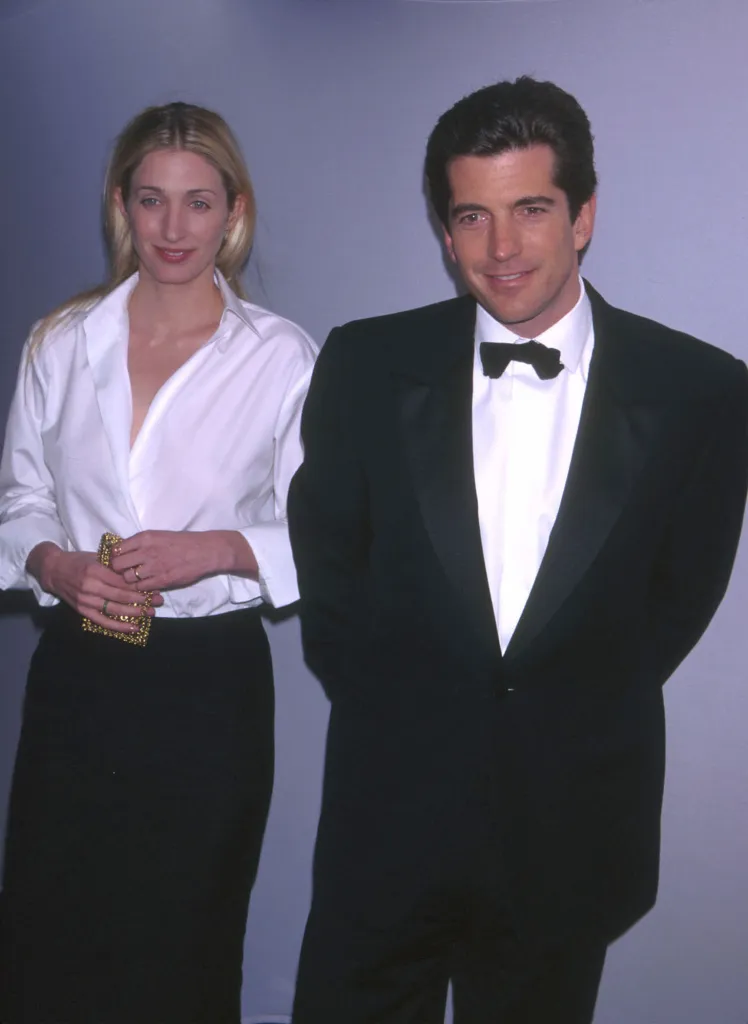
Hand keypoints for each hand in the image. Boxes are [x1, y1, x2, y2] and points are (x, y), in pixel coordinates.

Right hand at [26, 542, 162, 633]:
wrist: (54, 571)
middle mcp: (90, 587)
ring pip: (115, 610)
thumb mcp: (97, 558)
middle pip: (122, 596)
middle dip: (143, 600)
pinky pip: (103, 622)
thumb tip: (139, 571)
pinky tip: (134, 628)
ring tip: (150, 614)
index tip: (155, 588)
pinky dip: (119, 626)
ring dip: (135, 614)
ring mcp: (86, 601)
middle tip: (159, 601)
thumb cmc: (78, 561)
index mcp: (95, 571)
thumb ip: (115, 566)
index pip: (123, 582)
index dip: (140, 586)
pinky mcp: (82, 611)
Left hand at [109, 530, 257, 591]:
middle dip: (118, 571)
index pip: (116, 549)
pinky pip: (141, 588)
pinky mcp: (162, 580)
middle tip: (124, 573)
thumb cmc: (182, 542)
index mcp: (144, 538)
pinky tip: (146, 585)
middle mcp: (146, 551)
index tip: (117, 562)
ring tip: (136, 580)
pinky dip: (141, 589)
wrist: (205, 551)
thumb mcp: (158, 536)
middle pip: (117, 565)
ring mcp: (154, 567)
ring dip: (129, 581)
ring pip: (127, 578)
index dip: (113, 558)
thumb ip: (140, 543)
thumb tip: (121, 552)